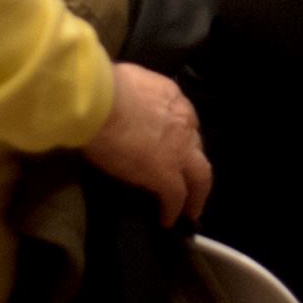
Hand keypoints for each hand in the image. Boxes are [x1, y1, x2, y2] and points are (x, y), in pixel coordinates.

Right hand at [81, 62, 212, 225]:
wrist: (102, 104)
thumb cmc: (105, 88)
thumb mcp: (128, 82)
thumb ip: (134, 93)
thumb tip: (123, 97)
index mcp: (173, 98)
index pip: (185, 120)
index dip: (182, 136)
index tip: (176, 147)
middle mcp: (183, 123)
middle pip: (198, 149)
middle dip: (196, 166)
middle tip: (192, 182)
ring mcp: (178, 151)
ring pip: (200, 176)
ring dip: (197, 193)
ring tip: (190, 209)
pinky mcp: (166, 175)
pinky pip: (176, 197)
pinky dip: (174, 210)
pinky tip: (168, 220)